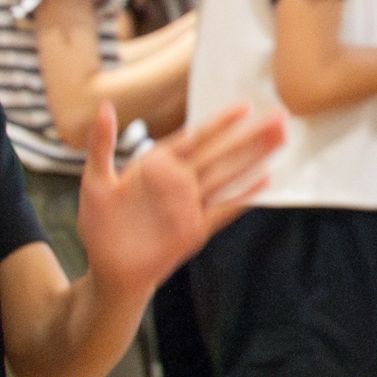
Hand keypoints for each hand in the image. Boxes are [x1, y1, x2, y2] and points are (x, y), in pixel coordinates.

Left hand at [76, 102, 282, 299]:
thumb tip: (105, 107)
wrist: (110, 271)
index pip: (195, 138)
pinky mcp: (197, 229)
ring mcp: (191, 205)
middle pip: (222, 153)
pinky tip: (267, 181)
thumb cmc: (99, 226)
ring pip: (229, 175)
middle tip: (280, 117)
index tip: (246, 106)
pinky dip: (245, 196)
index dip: (221, 122)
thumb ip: (101, 145)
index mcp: (159, 165)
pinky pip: (225, 209)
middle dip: (250, 136)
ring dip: (255, 158)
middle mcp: (180, 182)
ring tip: (281, 140)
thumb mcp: (95, 181)